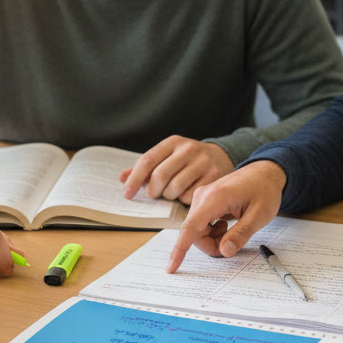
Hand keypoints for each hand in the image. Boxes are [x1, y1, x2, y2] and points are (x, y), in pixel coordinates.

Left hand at [119, 136, 234, 203]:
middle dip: (153, 190)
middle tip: (154, 194)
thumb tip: (122, 178)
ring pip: (175, 188)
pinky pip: (190, 196)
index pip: (148, 160)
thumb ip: (145, 168)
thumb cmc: (186, 160)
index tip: (127, 193)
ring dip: (169, 196)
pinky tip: (186, 193)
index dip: (135, 179)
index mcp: (173, 142)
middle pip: (160, 176)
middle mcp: (188, 149)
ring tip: (172, 192)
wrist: (220, 156)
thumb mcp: (167, 157)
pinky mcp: (213, 176)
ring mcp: (202, 162)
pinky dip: (183, 200)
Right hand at [165, 160, 286, 272]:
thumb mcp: (260, 215)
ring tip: (233, 232)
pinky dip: (212, 232)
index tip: (171, 268)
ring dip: (212, 239)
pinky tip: (227, 226)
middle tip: (233, 246)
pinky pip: (200, 225)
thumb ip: (241, 234)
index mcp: (215, 197)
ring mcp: (201, 198)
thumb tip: (224, 251)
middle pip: (194, 233)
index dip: (179, 250)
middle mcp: (202, 196)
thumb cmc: (264, 190)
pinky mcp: (203, 202)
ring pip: (196, 231)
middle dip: (210, 245)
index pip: (190, 227)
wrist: (265, 173)